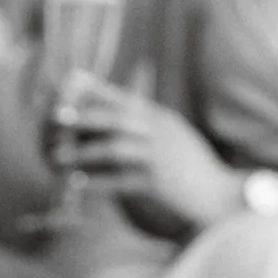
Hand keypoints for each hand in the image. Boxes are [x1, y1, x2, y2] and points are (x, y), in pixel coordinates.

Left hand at [61, 74, 241, 233]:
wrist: (220, 194)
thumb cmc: (194, 169)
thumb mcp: (175, 137)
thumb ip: (151, 123)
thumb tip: (127, 114)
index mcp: (162, 119)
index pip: (125, 99)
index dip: (97, 91)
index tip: (70, 83)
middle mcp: (160, 133)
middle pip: (116, 119)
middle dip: (83, 117)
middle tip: (56, 117)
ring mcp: (159, 157)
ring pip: (114, 149)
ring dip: (83, 152)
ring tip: (57, 157)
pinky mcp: (158, 183)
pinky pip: (120, 181)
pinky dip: (97, 182)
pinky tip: (78, 185)